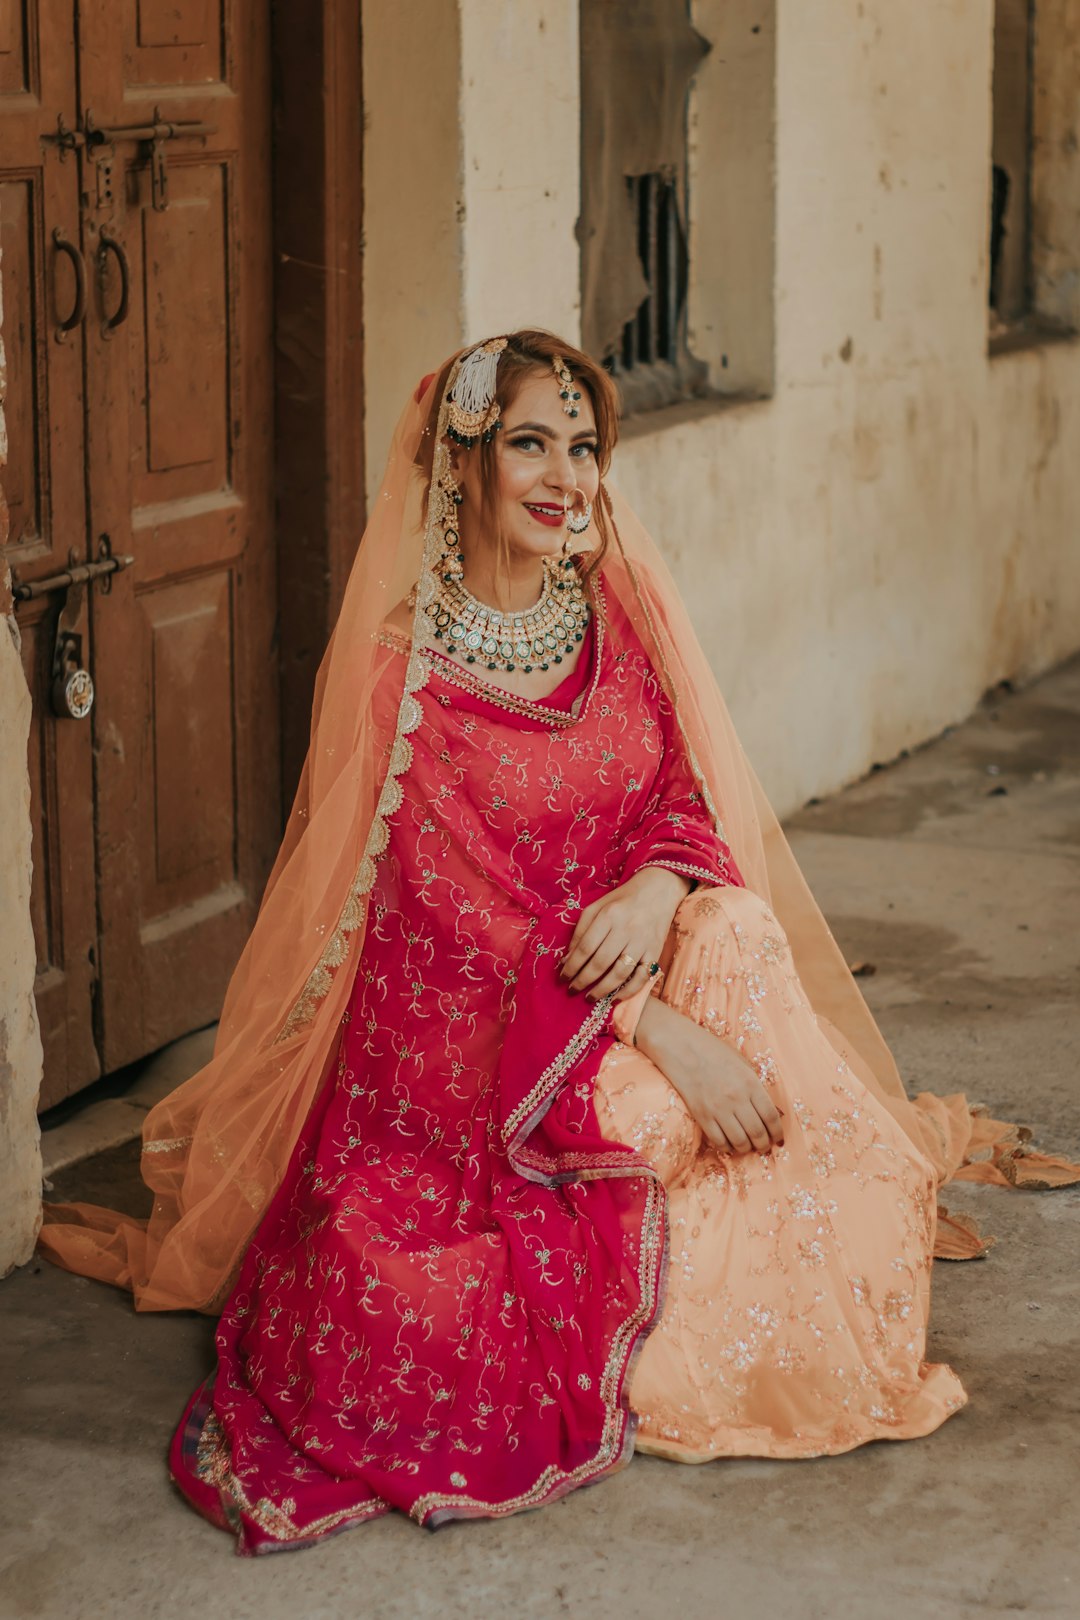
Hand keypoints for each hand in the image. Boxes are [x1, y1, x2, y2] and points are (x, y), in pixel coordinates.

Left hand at [559, 867, 691, 1002]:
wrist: (659, 890)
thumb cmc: (622, 900)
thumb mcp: (597, 907)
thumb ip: (580, 931)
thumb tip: (567, 959)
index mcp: (608, 915)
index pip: (585, 947)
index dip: (572, 966)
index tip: (563, 977)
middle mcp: (626, 930)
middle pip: (600, 962)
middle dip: (583, 980)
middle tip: (572, 990)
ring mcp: (642, 942)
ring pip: (619, 973)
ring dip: (602, 989)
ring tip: (589, 997)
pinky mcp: (655, 952)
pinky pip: (642, 978)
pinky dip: (628, 991)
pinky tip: (614, 997)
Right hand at [634, 998, 784, 1155]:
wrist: (681, 1047)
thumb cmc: (714, 1052)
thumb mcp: (743, 1064)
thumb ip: (758, 1088)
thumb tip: (774, 1113)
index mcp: (750, 1083)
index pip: (771, 1117)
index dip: (778, 1132)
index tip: (779, 1138)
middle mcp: (736, 1098)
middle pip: (758, 1133)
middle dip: (764, 1145)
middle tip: (764, 1146)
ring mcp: (717, 1109)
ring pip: (740, 1142)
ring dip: (747, 1148)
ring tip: (748, 1146)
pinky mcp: (701, 1116)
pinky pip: (718, 1141)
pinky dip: (727, 1147)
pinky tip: (730, 1143)